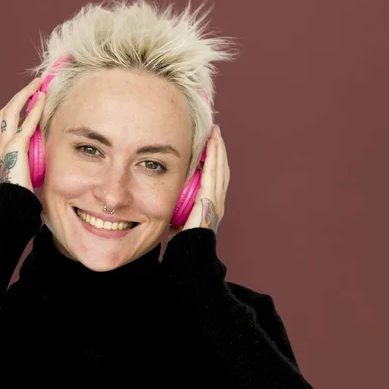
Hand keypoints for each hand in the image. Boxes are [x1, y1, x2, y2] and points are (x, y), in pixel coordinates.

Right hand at [0, 76, 46, 192]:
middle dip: (19, 96)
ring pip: (11, 111)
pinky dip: (34, 109)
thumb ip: (28, 167)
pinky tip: (42, 99)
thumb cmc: (19, 198)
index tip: (28, 100)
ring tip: (38, 86)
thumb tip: (40, 164)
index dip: (16, 109)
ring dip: (25, 95)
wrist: (12, 207)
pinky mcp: (16, 148)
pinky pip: (26, 123)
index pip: (5, 124)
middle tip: (34, 85)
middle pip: (5, 112)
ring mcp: (4, 146)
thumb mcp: (23, 178)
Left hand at [169, 125, 229, 239]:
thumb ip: (177, 207)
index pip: (215, 177)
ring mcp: (216, 201)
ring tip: (215, 133)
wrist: (188, 258)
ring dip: (218, 149)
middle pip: (221, 169)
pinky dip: (214, 158)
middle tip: (215, 131)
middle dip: (218, 149)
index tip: (209, 143)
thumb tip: (166, 198)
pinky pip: (213, 174)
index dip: (214, 159)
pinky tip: (212, 144)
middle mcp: (217, 201)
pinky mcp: (210, 201)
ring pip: (220, 168)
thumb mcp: (179, 220)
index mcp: (210, 205)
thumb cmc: (181, 244)